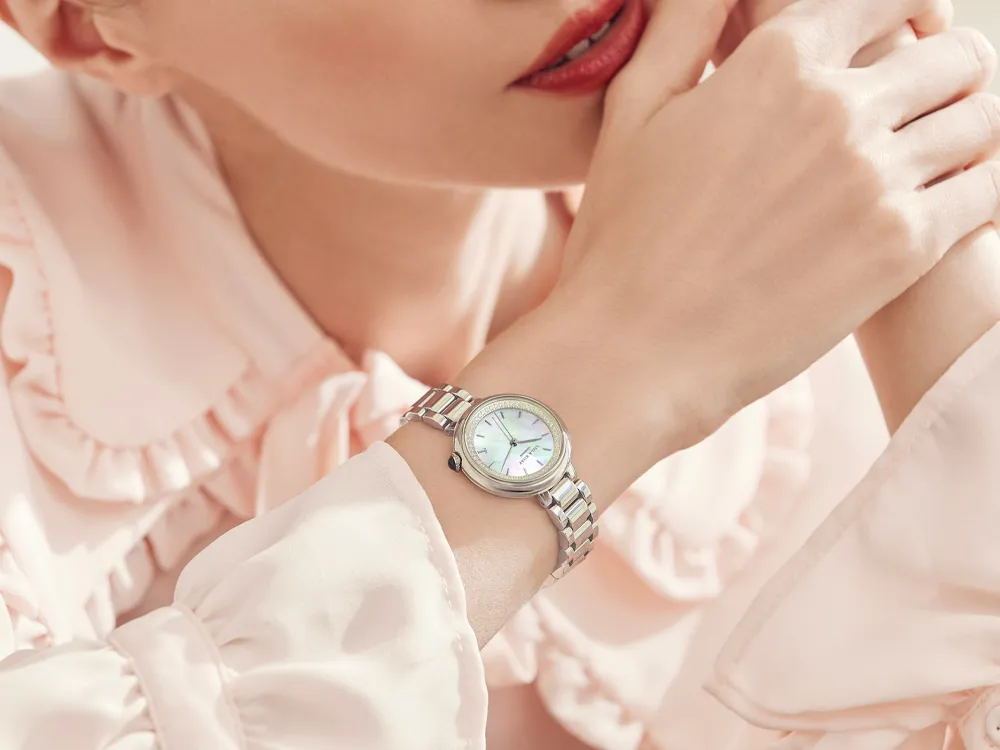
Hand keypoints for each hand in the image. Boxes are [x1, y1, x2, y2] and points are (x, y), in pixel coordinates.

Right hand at [555, 0, 999, 459]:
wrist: (636, 348)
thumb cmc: (623, 236)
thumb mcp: (634, 111)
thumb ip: (683, 26)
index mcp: (776, 61)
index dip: (907, 9)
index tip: (907, 31)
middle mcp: (838, 106)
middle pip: (952, 55)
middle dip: (948, 68)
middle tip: (932, 97)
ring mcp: (877, 177)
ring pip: (984, 119)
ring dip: (973, 126)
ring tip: (947, 149)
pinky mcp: (902, 248)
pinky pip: (991, 188)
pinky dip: (986, 185)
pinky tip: (961, 197)